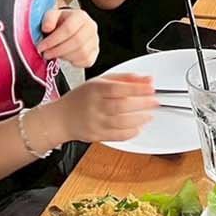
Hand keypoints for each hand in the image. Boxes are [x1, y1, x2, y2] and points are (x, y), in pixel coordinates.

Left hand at [36, 6, 98, 69]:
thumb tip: (47, 28)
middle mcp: (91, 27)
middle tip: (45, 54)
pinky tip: (65, 56)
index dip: (53, 40)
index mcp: (80, 16)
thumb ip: (48, 19)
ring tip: (54, 54)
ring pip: (82, 53)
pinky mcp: (95, 52)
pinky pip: (86, 61)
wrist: (70, 27)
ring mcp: (95, 40)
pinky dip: (73, 62)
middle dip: (58, 50)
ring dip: (64, 57)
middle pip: (77, 42)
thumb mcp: (52, 16)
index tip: (41, 47)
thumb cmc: (60, 22)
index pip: (68, 29)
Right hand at [39, 74, 157, 146]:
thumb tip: (147, 79)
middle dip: (142, 104)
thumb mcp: (100, 81)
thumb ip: (125, 79)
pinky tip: (138, 127)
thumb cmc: (82, 98)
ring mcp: (95, 122)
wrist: (61, 118)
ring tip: (148, 115)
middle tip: (154, 102)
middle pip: (121, 105)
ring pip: (120, 122)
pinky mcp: (96, 135)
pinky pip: (116, 136)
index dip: (137, 88)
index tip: (151, 88)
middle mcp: (94, 106)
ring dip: (139, 119)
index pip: (118, 88)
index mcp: (95, 89)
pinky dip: (130, 132)